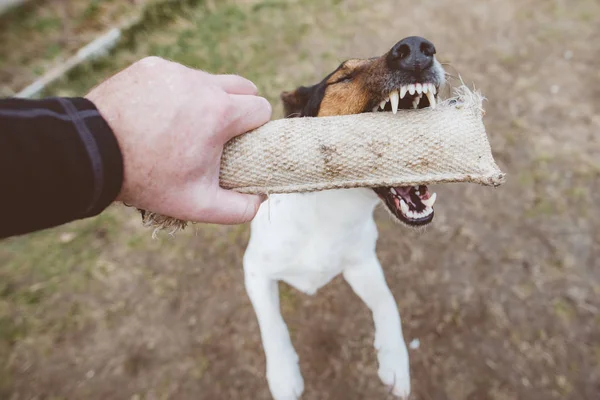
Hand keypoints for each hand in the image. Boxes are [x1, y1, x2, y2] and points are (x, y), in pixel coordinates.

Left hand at [86, 56, 271, 223]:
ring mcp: (174, 71)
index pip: (260, 108)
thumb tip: (260, 199)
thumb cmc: (147, 180)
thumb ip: (240, 209)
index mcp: (219, 112)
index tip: (242, 143)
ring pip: (208, 80)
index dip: (256, 128)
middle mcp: (201, 83)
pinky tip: (160, 114)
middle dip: (241, 107)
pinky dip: (177, 93)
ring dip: (207, 100)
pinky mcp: (151, 66)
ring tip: (185, 126)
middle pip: (242, 86)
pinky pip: (177, 76)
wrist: (92, 153)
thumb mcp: (198, 205)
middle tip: (221, 133)